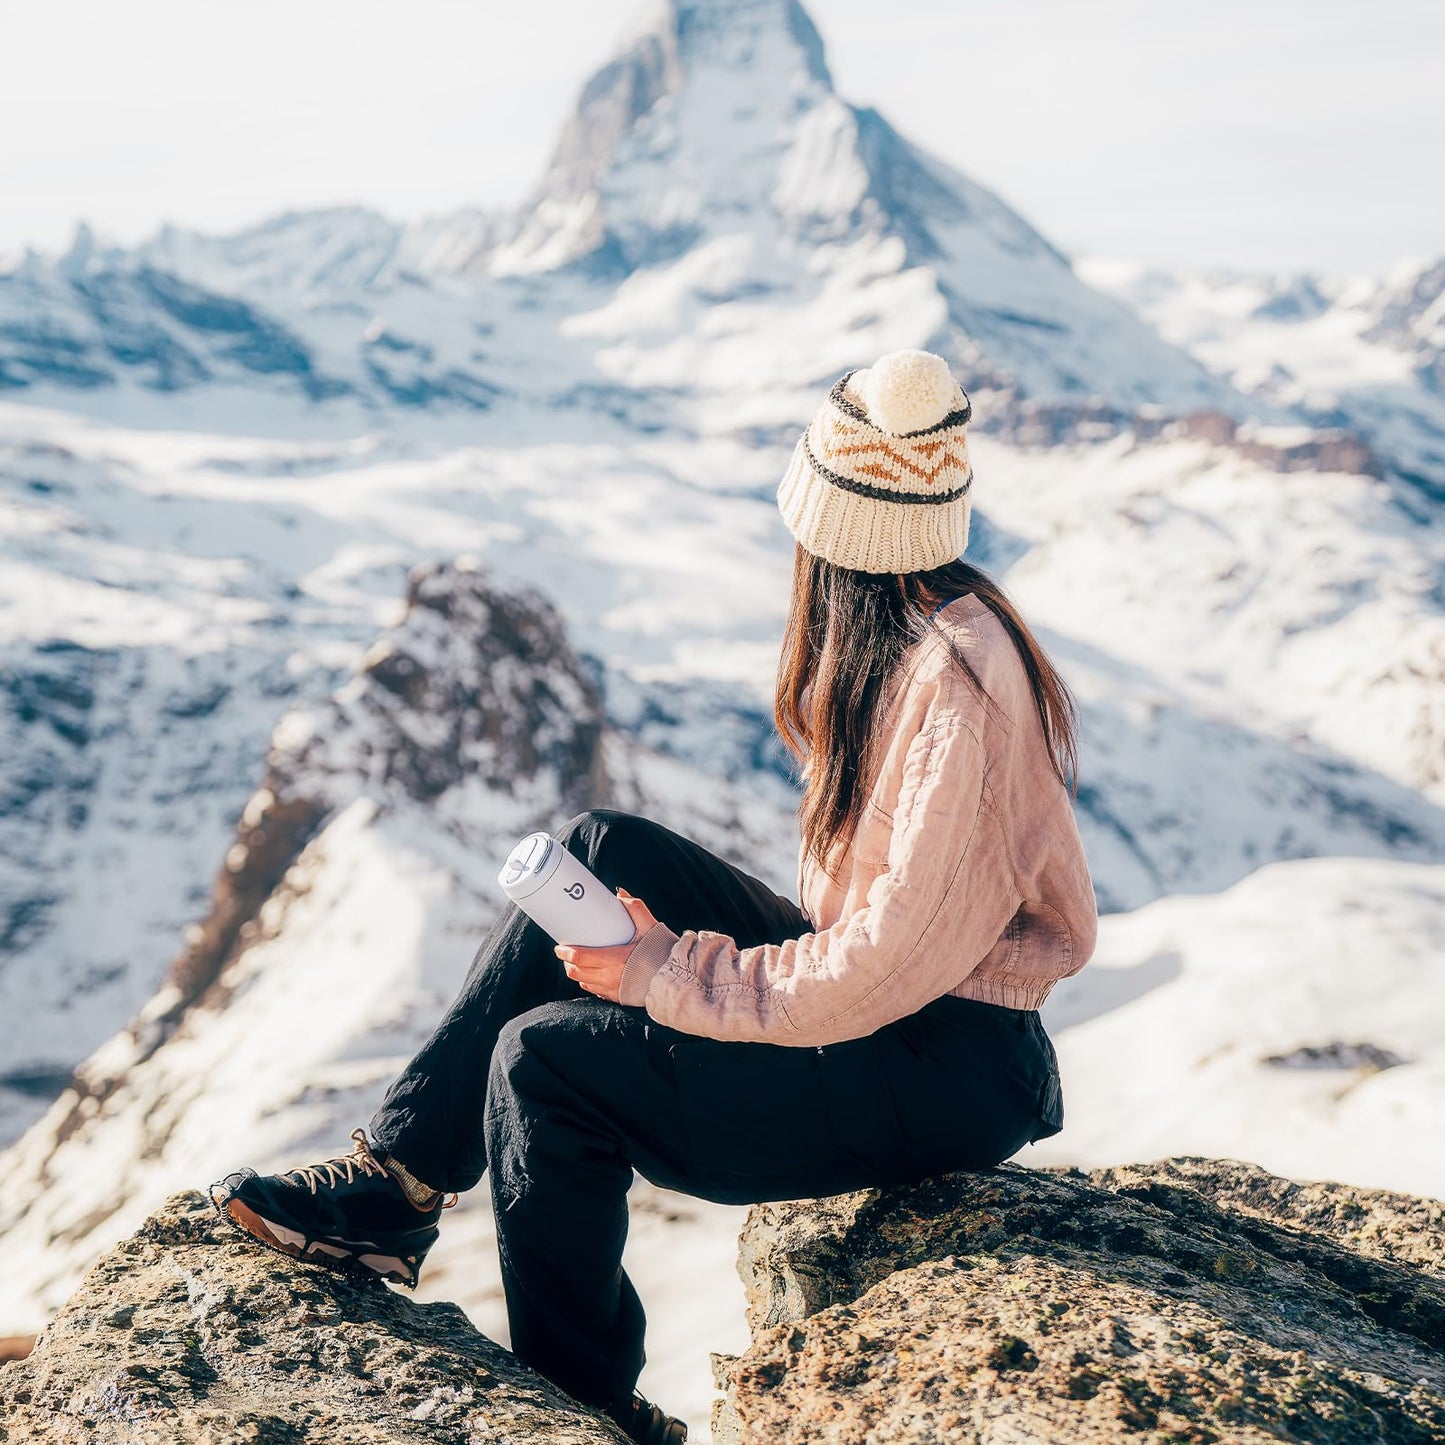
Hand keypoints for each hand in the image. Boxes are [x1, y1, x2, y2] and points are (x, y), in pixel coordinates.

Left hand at [554, 888, 659, 1002]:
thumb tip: (620, 894)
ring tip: (576, 963)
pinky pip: (595, 991)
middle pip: (577, 972)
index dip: (566, 952)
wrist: (673, 978)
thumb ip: (635, 908)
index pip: (581, 958)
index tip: (560, 947)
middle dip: (567, 963)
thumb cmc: (662, 953)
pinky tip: (589, 975)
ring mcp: (612, 989)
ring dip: (576, 973)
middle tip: (565, 952)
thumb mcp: (649, 927)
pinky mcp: (616, 997)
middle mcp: (610, 977)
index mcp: (615, 959)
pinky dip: (588, 982)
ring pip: (583, 982)